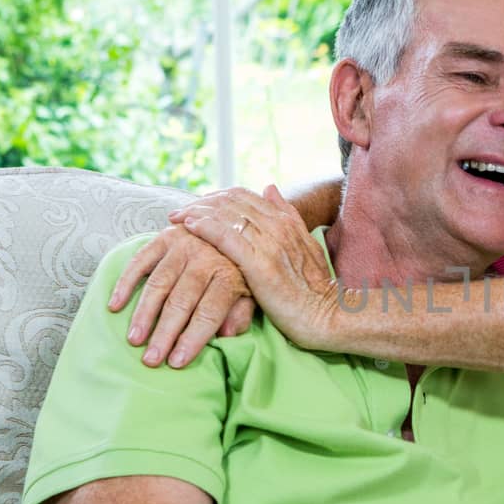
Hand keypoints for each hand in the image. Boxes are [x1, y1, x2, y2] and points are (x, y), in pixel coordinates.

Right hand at [108, 222, 255, 367]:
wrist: (232, 228)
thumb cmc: (238, 269)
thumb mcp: (251, 291)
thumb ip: (241, 313)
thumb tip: (227, 335)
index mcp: (228, 275)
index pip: (209, 312)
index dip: (192, 338)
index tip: (176, 361)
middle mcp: (205, 258)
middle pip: (181, 301)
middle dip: (165, 333)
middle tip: (151, 359)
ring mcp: (183, 246)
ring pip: (159, 284)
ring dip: (144, 314)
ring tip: (134, 340)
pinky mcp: (164, 237)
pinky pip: (140, 261)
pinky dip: (125, 283)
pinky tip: (115, 305)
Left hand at [171, 185, 340, 353]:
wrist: (327, 315)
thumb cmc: (314, 288)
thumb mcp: (305, 245)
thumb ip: (288, 215)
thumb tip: (270, 187)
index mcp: (287, 220)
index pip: (244, 196)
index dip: (217, 197)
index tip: (197, 205)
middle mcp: (278, 226)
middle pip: (231, 201)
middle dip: (201, 203)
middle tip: (179, 211)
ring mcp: (269, 243)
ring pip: (225, 215)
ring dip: (197, 212)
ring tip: (177, 218)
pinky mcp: (260, 264)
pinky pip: (226, 237)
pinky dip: (205, 227)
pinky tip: (189, 227)